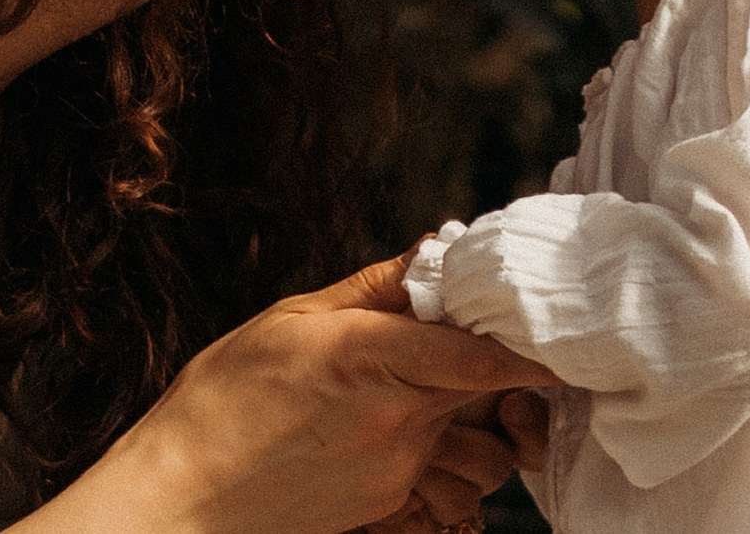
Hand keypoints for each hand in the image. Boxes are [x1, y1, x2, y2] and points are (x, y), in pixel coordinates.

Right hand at [10, 252, 556, 533]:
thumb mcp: (293, 317)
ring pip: (471, 428)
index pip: (477, 351)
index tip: (566, 321)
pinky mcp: (389, 499)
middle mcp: (394, 418)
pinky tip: (389, 411)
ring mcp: (396, 467)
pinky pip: (438, 459)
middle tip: (494, 319)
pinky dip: (432, 428)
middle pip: (486, 383)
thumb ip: (374, 287)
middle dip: (500, 353)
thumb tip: (434, 251)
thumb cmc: (225, 397)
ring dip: (470, 401)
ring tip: (430, 373)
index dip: (530, 341)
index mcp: (368, 358)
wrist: (183, 497)